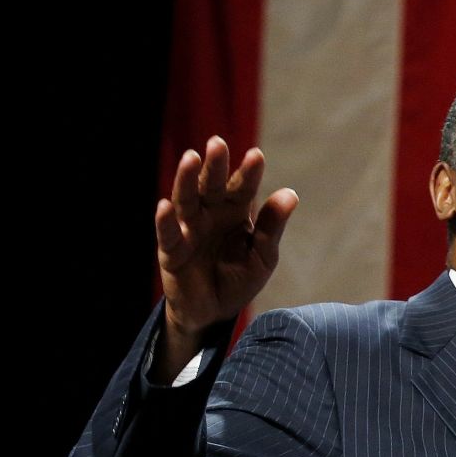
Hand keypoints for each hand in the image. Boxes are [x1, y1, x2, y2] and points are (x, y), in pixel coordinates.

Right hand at [156, 137, 297, 342]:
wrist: (214, 312)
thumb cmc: (239, 278)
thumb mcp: (263, 256)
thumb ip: (272, 227)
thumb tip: (290, 194)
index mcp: (236, 212)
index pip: (243, 188)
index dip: (248, 172)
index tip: (256, 155)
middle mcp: (211, 214)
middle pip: (212, 186)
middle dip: (215, 165)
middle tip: (217, 143)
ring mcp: (189, 230)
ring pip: (187, 200)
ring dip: (188, 180)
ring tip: (191, 158)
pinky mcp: (172, 251)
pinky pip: (169, 233)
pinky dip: (166, 220)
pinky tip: (164, 205)